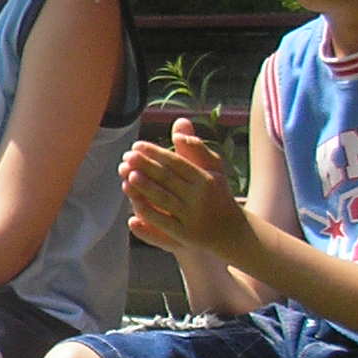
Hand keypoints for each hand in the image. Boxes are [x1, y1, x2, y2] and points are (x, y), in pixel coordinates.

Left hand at [122, 120, 244, 259]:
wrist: (230, 231)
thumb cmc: (216, 193)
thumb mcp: (211, 169)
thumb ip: (194, 147)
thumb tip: (180, 121)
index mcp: (206, 179)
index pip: (176, 162)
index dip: (155, 153)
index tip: (136, 145)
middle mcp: (200, 197)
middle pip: (168, 179)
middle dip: (146, 167)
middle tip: (127, 156)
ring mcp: (192, 217)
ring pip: (164, 200)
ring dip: (145, 188)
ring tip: (128, 175)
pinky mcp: (186, 235)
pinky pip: (163, 224)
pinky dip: (148, 215)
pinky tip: (132, 207)